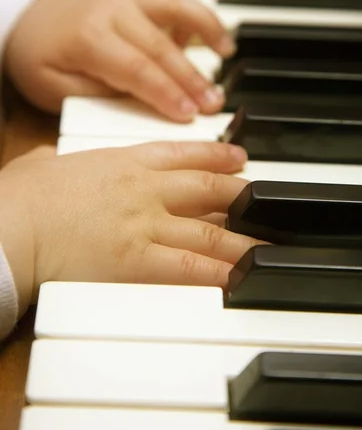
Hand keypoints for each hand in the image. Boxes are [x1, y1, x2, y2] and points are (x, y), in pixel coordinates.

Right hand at [0, 141, 259, 316]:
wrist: (12, 223)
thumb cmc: (22, 194)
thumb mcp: (40, 163)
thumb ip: (53, 158)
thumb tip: (48, 157)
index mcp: (123, 162)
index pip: (184, 153)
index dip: (218, 154)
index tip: (240, 157)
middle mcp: (144, 189)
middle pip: (208, 187)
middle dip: (242, 194)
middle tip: (265, 199)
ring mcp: (145, 223)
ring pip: (209, 228)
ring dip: (244, 237)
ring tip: (269, 244)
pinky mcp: (137, 261)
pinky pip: (190, 267)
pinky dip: (220, 272)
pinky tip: (241, 276)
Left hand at [5, 0, 234, 120]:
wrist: (30, 21)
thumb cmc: (41, 59)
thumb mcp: (52, 89)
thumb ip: (95, 97)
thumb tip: (139, 104)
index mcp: (88, 38)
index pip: (136, 68)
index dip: (165, 92)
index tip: (188, 114)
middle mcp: (113, 14)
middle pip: (161, 46)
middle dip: (191, 77)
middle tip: (214, 104)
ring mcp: (128, 2)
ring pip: (175, 9)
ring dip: (206, 29)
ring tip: (228, 53)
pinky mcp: (139, 1)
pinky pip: (175, 1)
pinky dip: (198, 15)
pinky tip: (213, 40)